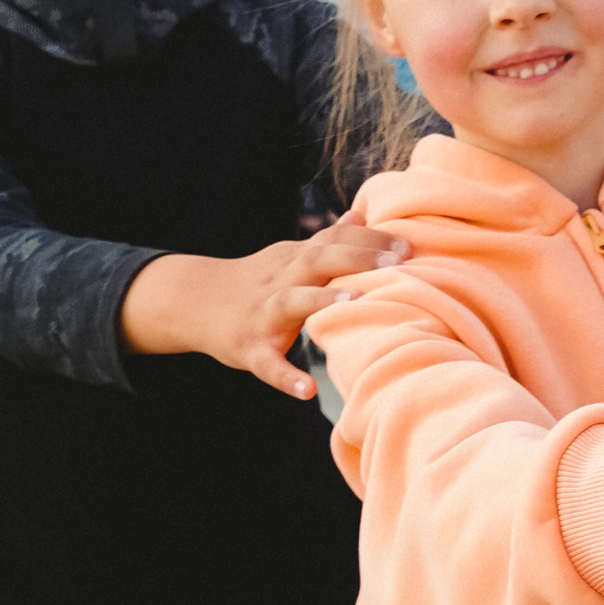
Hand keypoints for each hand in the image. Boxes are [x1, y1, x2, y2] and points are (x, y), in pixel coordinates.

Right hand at [121, 223, 410, 402]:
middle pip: (319, 259)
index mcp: (295, 258)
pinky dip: (285, 377)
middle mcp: (281, 279)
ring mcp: (263, 313)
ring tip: (356, 302)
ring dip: (323, 301)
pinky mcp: (249, 347)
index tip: (410, 244)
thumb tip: (362, 213)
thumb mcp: (289, 255)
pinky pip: (267, 364)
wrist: (194, 301)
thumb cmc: (257, 281)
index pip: (334, 240)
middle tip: (399, 260)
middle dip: (358, 257)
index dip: (370, 239)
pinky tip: (307, 391)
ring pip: (292, 301)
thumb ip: (328, 239)